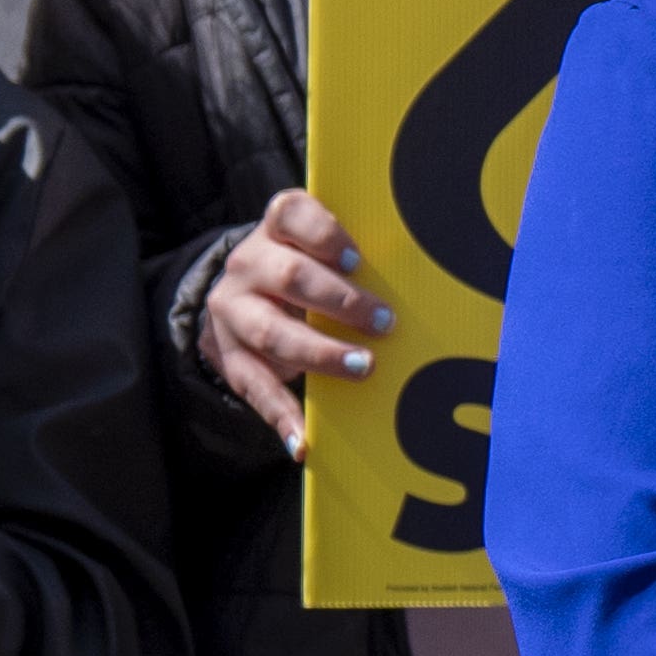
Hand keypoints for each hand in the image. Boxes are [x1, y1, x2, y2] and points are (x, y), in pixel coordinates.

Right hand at [199, 186, 386, 449]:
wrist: (241, 292)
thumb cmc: (307, 264)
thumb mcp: (320, 245)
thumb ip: (355, 253)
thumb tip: (426, 275)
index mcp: (276, 228)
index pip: (291, 214)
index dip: (323, 235)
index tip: (356, 259)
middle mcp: (248, 264)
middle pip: (290, 278)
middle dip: (340, 302)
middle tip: (385, 322)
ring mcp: (233, 311)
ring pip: (272, 333)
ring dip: (320, 354)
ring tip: (363, 367)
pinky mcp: (228, 355)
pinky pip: (254, 387)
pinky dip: (281, 416)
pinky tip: (303, 441)